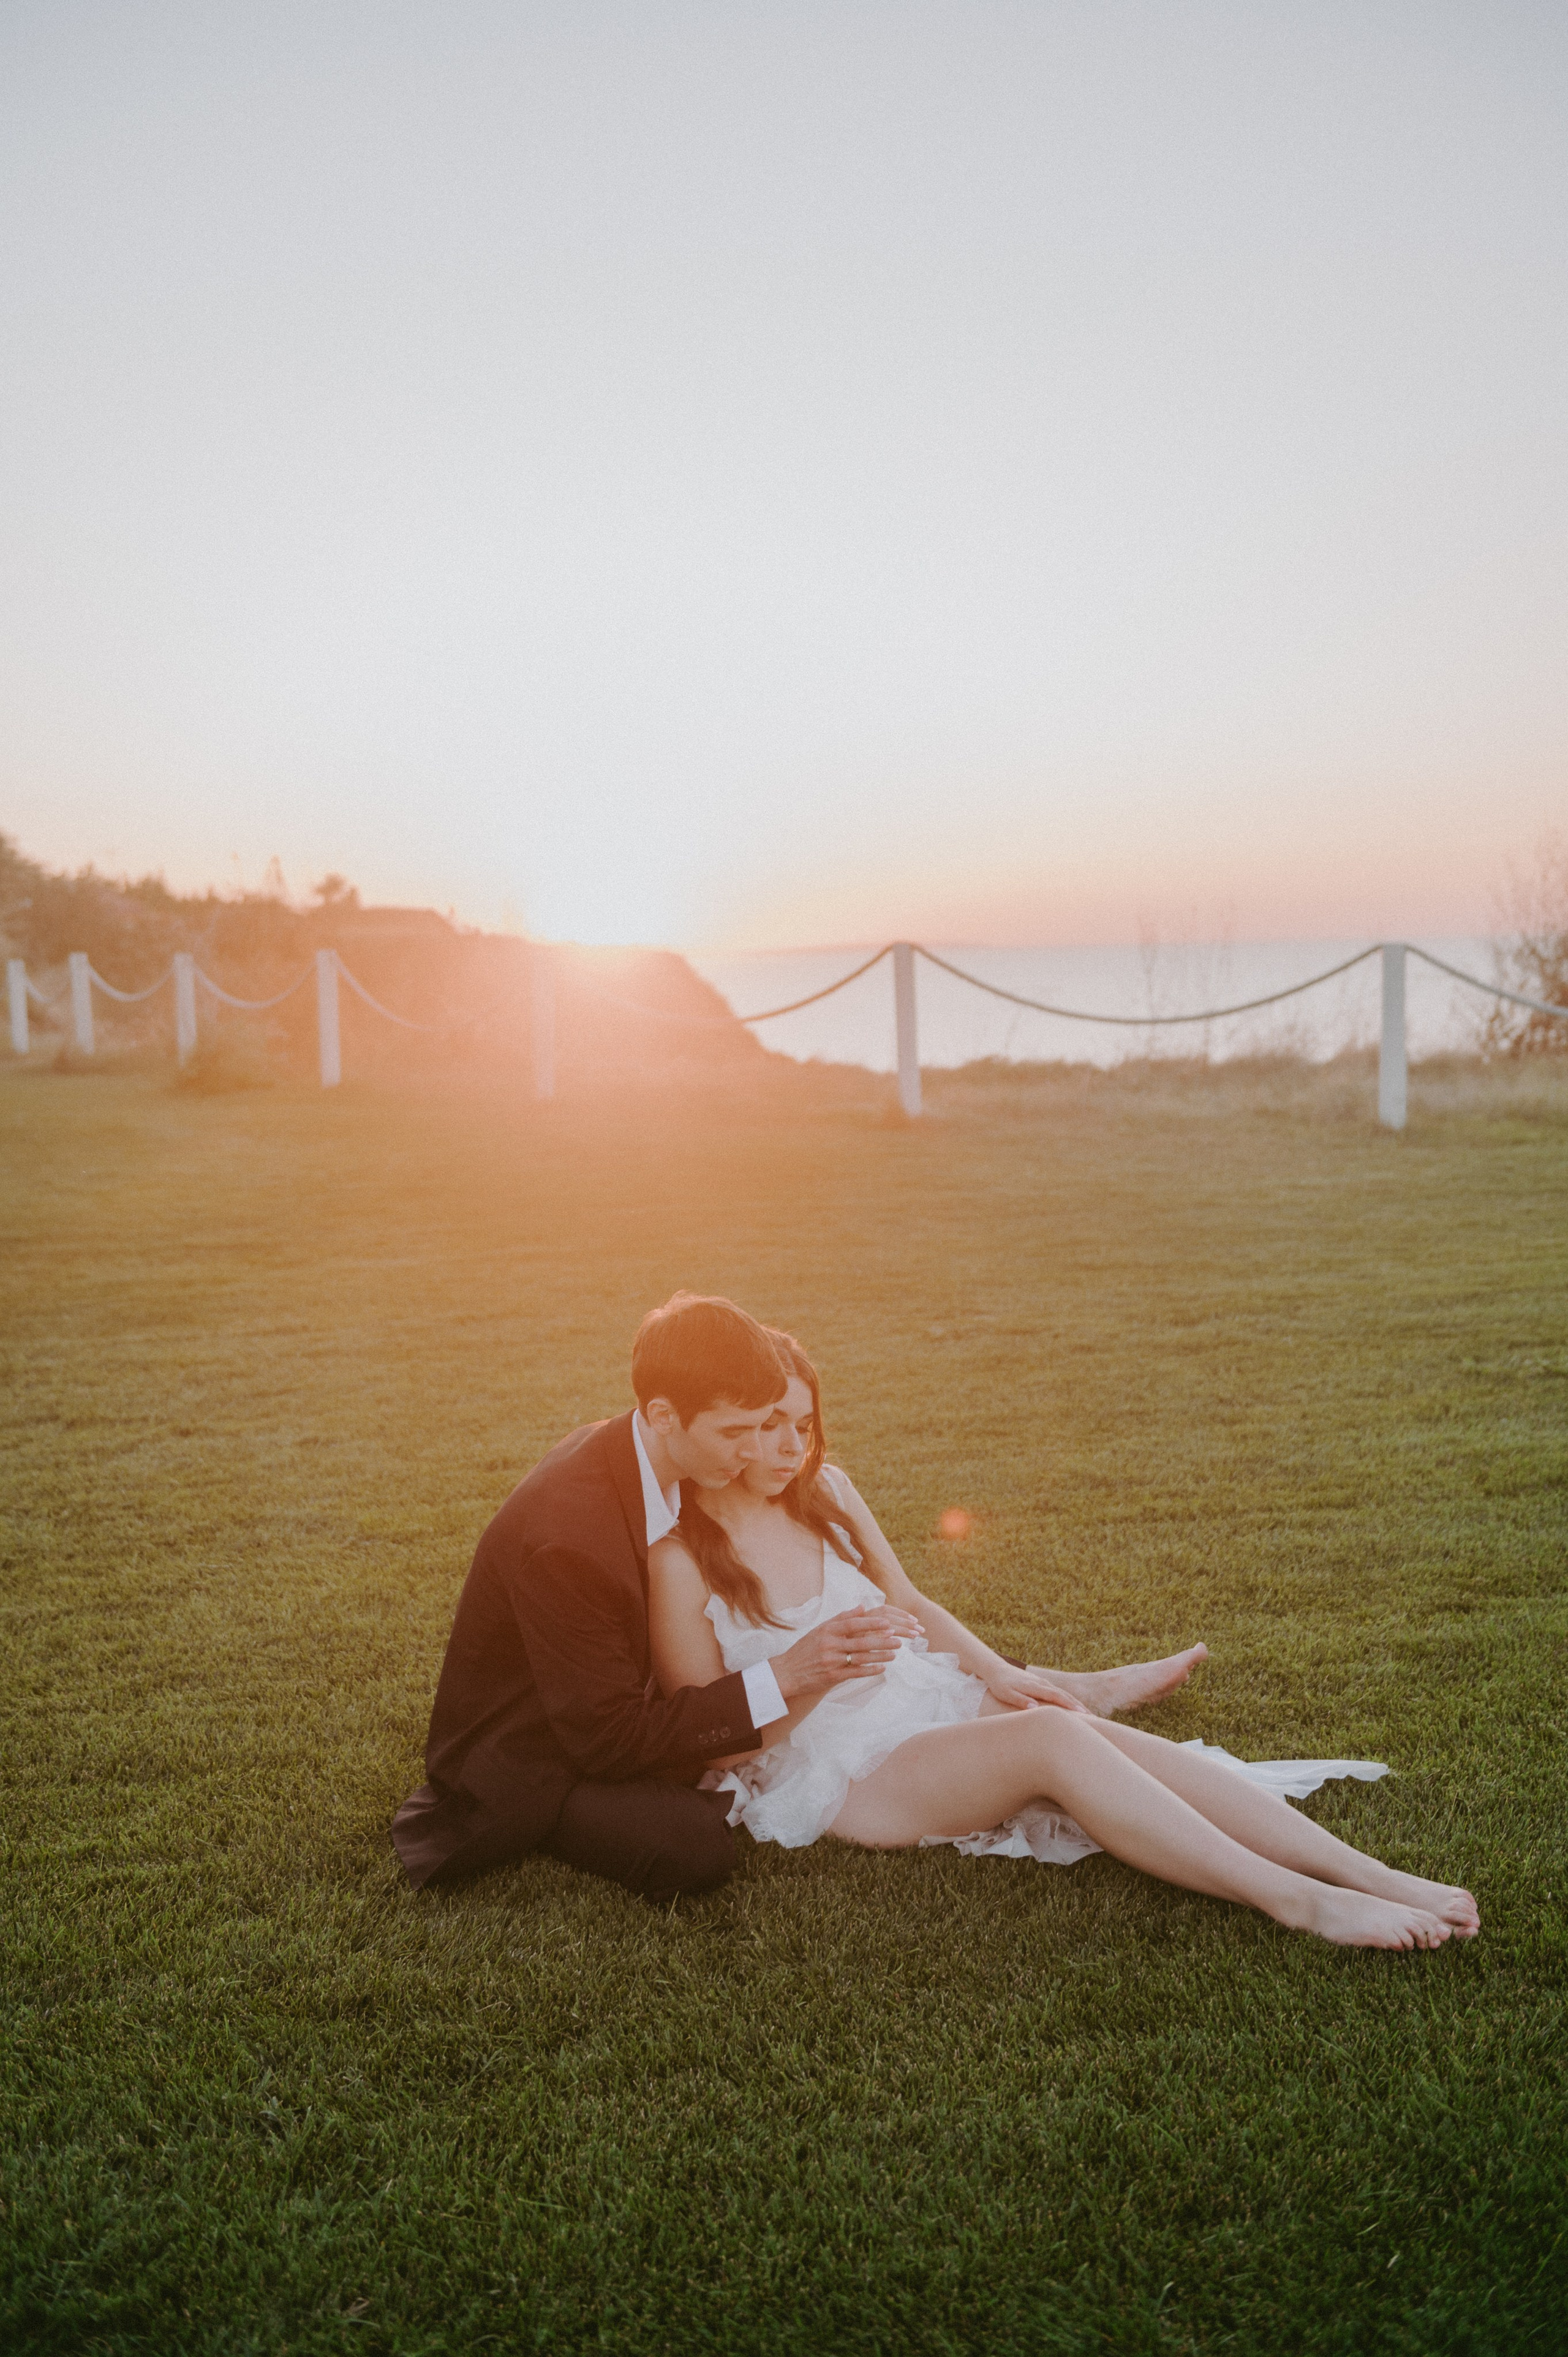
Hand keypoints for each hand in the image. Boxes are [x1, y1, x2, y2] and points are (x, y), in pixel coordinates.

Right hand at [773, 1605, 923, 1702]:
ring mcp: (831, 1661)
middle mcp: (829, 1644)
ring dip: (880, 1656)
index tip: (888, 1623)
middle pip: (860, 1641)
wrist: (787, 1672)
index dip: (872, 1624)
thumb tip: (863, 1607)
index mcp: (827, 1630)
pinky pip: (855, 1672)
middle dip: (882, 1640)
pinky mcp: (832, 1676)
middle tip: (899, 1639)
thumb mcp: (820, 1629)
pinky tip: (882, 1668)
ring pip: (860, 1657)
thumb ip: (842, 1618)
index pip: (853, 1624)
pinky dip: (869, 1670)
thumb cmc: (805, 1649)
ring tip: (895, 1654)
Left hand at [983, 1663, 1092, 1713]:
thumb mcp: (1006, 1694)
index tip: (1083, 1715)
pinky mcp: (1042, 1685)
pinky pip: (1059, 1693)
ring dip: (1076, 1704)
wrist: (997, 1670)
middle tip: (1094, 1719)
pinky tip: (1074, 1708)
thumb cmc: (1000, 1685)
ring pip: (1064, 1694)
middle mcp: (1043, 1684)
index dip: (1070, 1706)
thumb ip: (1020, 1700)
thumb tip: (1035, 1708)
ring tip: (1089, 1715)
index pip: (1057, 1697)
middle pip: (1065, 1695)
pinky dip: (1069, 1700)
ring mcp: (1044, 1684)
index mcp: (1036, 1687)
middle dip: (1079, 1706)